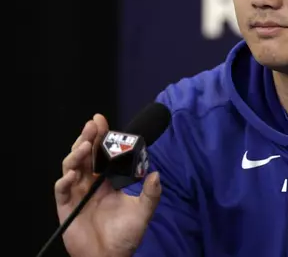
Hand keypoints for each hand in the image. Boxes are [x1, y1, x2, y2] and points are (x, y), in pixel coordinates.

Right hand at [55, 114, 161, 256]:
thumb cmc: (125, 236)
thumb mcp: (143, 213)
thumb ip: (151, 194)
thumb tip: (157, 174)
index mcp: (107, 181)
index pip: (102, 154)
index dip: (100, 136)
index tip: (101, 119)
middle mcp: (90, 184)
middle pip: (85, 155)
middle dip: (87, 138)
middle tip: (92, 125)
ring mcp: (76, 194)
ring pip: (71, 167)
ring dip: (76, 155)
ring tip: (85, 147)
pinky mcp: (66, 207)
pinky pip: (61, 190)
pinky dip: (64, 181)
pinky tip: (72, 175)